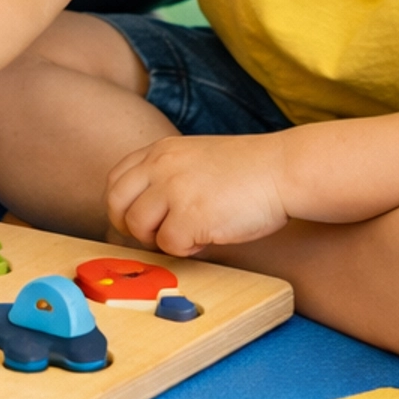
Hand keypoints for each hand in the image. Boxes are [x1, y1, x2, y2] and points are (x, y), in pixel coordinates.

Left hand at [106, 132, 290, 254]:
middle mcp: (161, 166)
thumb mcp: (195, 157)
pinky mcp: (190, 216)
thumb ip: (166, 174)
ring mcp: (173, 190)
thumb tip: (142, 210)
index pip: (116, 179)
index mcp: (161, 150)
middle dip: (131, 226)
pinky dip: (186, 249)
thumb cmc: (247, 169)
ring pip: (139, 227)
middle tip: (157, 235)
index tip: (138, 219)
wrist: (282, 170)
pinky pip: (170, 245)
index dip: (123, 206)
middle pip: (117, 204)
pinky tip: (208, 237)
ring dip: (162, 238)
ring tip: (191, 233)